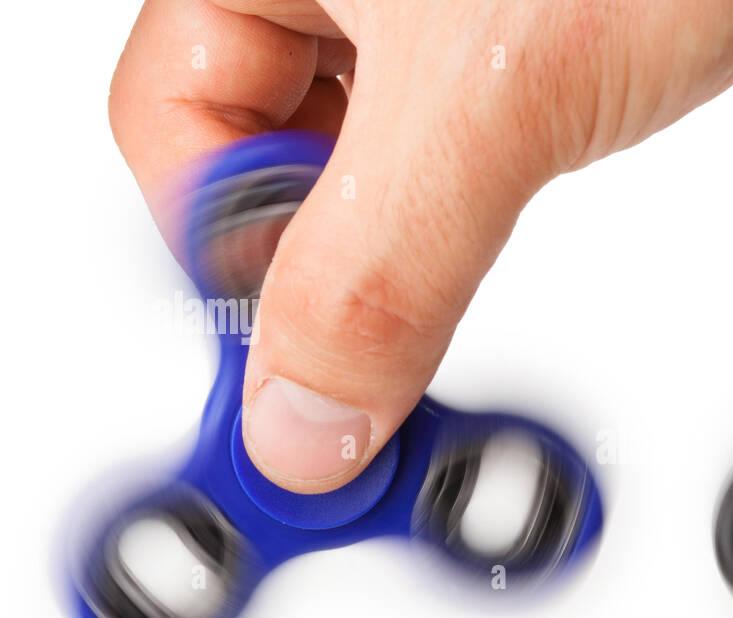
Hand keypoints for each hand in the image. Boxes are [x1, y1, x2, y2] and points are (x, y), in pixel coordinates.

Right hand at [109, 0, 732, 492]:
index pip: (170, 126)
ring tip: (446, 273)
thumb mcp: (488, 107)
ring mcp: (434, 9)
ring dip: (404, 240)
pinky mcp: (522, 34)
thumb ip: (378, 277)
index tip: (294, 369)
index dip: (227, 259)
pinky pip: (455, 142)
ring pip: (370, 152)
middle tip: (368, 356)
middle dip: (324, 257)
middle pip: (263, 146)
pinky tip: (500, 224)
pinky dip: (470, 209)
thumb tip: (303, 421)